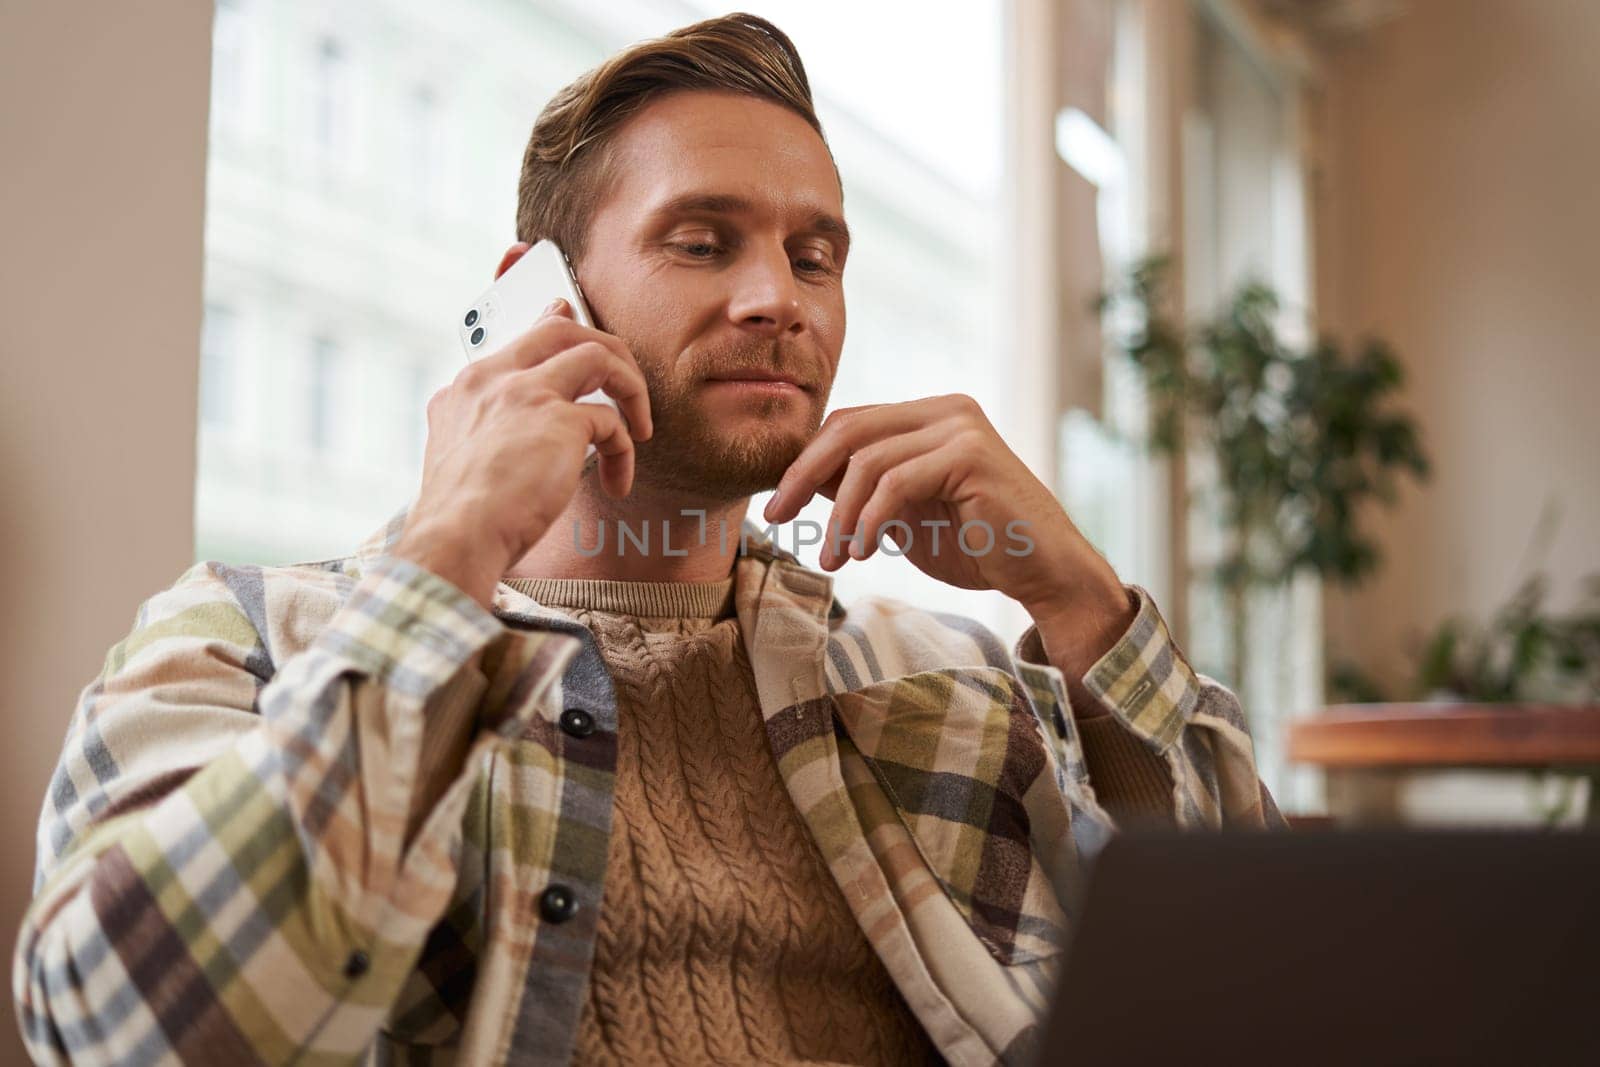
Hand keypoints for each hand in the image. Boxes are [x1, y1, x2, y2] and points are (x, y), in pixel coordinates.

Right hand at [391, 300, 652, 607]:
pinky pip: (611, 421)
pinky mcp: (559, 419)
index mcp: (467, 388)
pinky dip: (623, 451)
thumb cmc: (459, 516)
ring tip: (639, 428)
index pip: (519, 338)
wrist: (454, 538)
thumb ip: (485, 427)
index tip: (571, 319)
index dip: (553, 326)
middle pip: (561, 329)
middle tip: (627, 383)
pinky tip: (617, 482)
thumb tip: (524, 425)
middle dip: (606, 350)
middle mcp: (494, 378)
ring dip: (630, 388)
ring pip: (597, 355)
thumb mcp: (458, 456)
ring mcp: (526, 392)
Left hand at [763, 394, 1134, 678]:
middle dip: (803, 474)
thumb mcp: (905, 515)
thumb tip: (801, 478)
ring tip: (834, 558)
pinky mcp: (971, 456)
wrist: (1044, 573)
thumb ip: (862, 489)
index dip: (806, 461)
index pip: (849, 424)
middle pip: (849, 429)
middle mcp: (946, 410)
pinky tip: (864, 552)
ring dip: (841, 514)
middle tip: (777, 517)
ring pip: (868, 460)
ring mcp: (961, 428)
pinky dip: (871, 519)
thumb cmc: (979, 546)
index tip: (778, 504)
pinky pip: (897, 482)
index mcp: (930, 416)